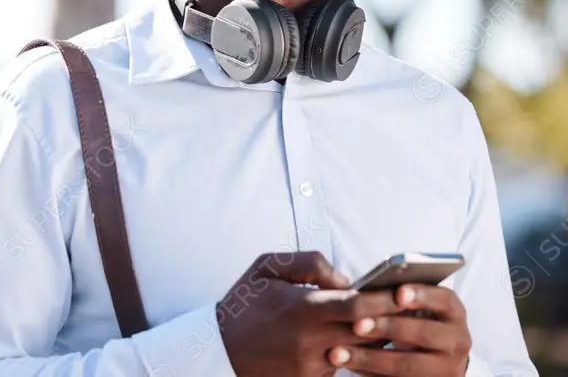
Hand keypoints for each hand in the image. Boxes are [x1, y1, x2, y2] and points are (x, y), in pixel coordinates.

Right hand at [217, 252, 403, 376]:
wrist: (220, 349)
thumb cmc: (245, 303)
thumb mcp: (266, 267)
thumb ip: (308, 263)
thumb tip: (345, 279)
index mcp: (303, 308)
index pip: (359, 305)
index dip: (386, 299)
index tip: (405, 291)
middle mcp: (312, 340)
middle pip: (369, 332)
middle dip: (391, 319)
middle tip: (410, 307)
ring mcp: (313, 365)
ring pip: (361, 352)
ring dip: (375, 338)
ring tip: (388, 322)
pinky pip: (344, 367)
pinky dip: (355, 354)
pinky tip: (358, 341)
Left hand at [327, 283, 471, 375]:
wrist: (433, 355)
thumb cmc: (413, 317)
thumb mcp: (415, 304)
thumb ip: (398, 293)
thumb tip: (367, 288)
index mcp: (453, 312)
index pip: (443, 299)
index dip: (422, 295)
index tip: (398, 293)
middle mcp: (456, 340)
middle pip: (423, 333)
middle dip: (388, 327)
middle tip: (357, 325)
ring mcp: (446, 368)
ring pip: (407, 365)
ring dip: (370, 358)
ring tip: (338, 353)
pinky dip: (370, 373)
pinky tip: (348, 366)